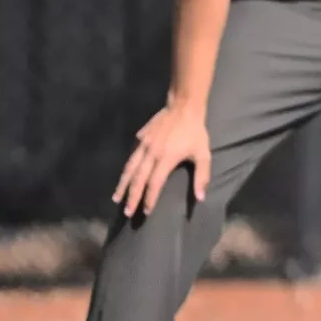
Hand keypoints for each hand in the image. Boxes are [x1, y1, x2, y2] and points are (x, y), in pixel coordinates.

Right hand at [112, 103, 211, 217]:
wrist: (183, 107)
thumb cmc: (195, 133)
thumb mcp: (203, 155)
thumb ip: (201, 177)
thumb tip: (200, 198)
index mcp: (165, 159)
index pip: (154, 184)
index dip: (149, 199)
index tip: (146, 212)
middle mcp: (151, 153)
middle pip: (138, 179)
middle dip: (132, 197)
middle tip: (127, 213)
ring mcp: (143, 145)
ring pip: (129, 168)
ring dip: (122, 185)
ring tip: (117, 198)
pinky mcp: (140, 137)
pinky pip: (131, 156)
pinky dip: (126, 169)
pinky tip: (124, 177)